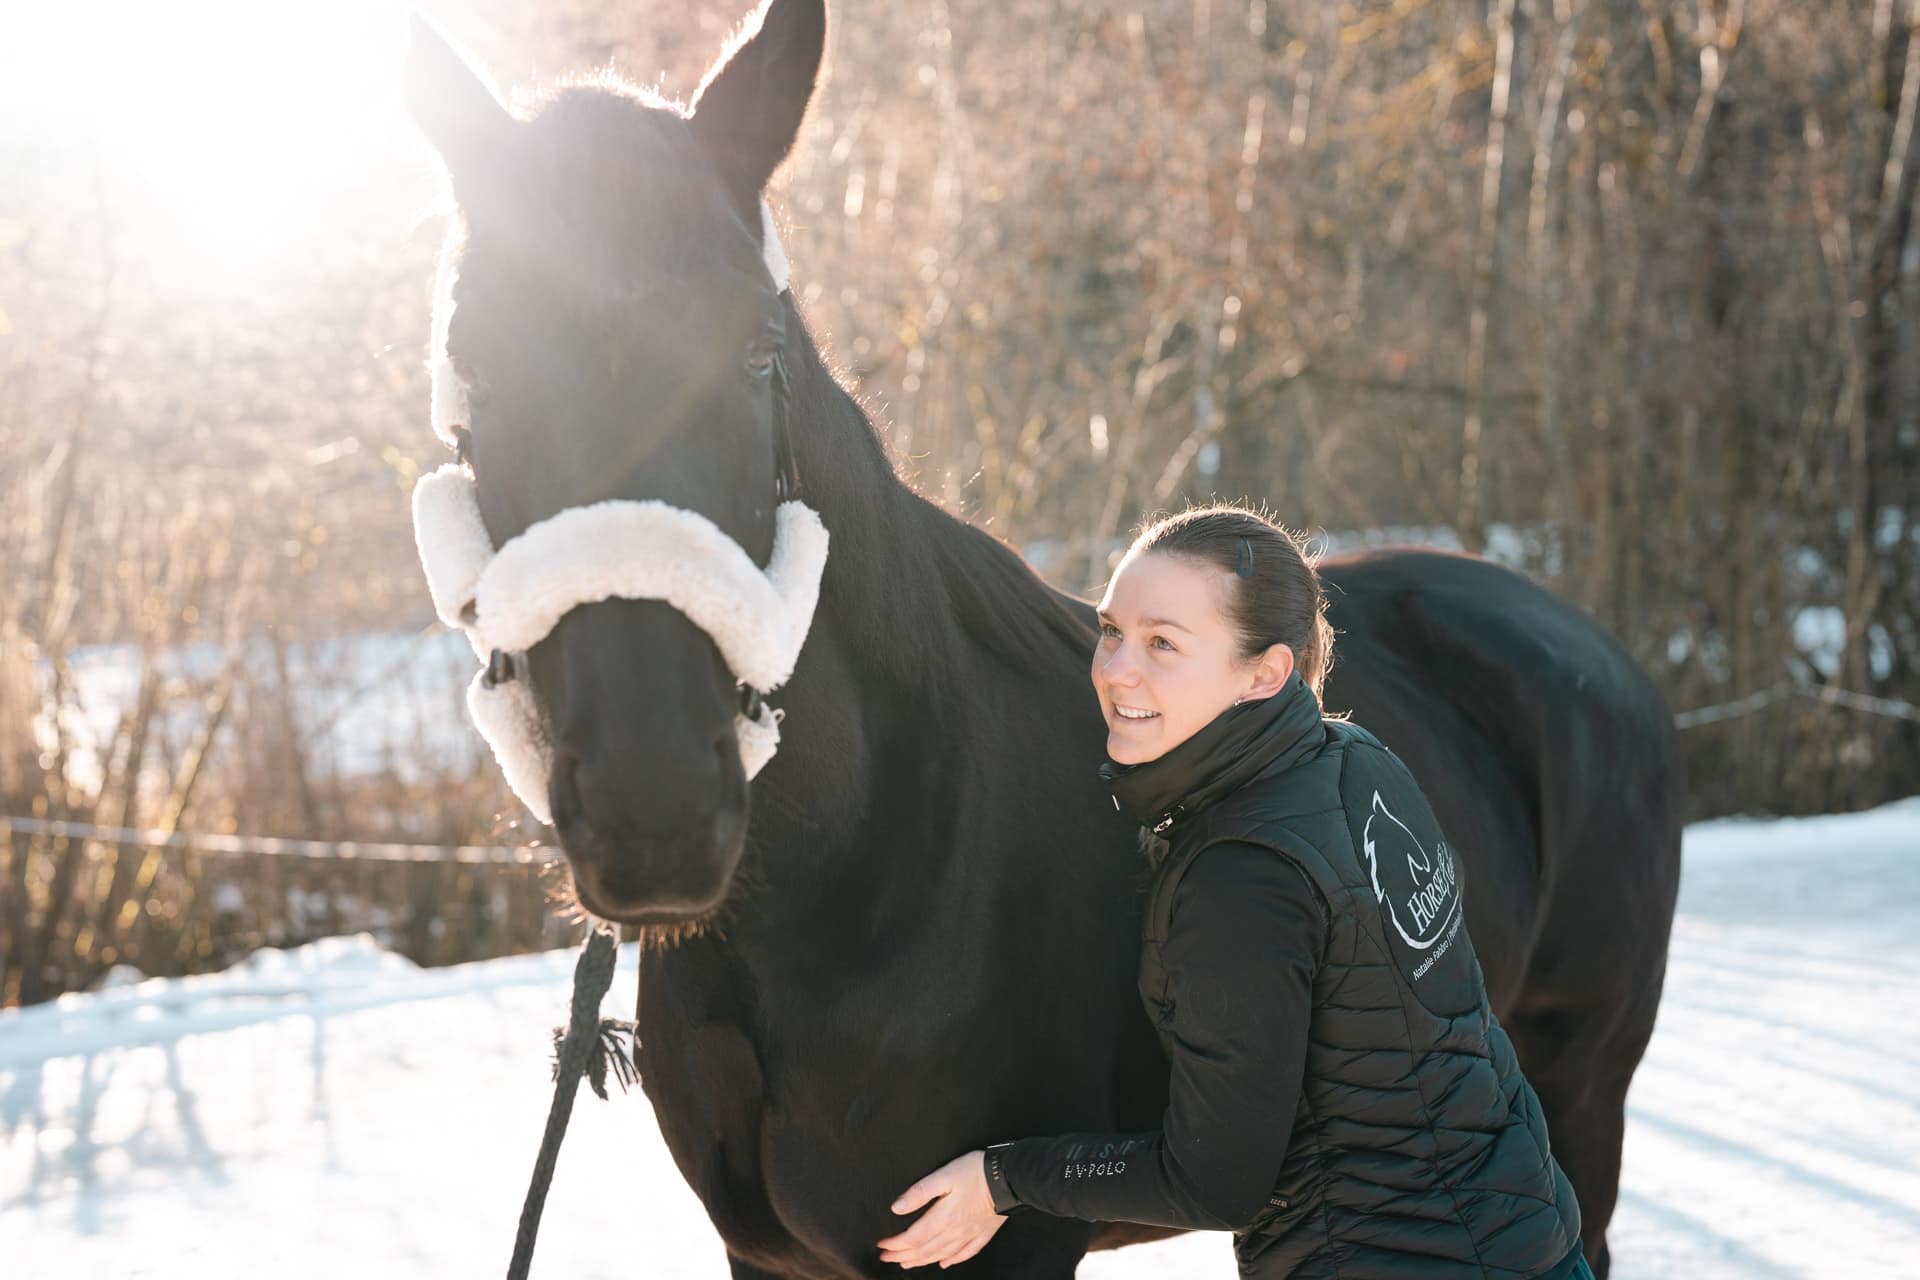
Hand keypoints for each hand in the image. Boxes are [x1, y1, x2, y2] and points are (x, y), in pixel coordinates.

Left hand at [876, 1149, 1006, 1268]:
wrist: (1010, 1178)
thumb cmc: (976, 1173)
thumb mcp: (943, 1176)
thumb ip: (919, 1192)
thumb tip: (897, 1207)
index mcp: (943, 1218)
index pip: (913, 1237)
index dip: (895, 1244)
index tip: (881, 1245)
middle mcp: (954, 1231)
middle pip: (924, 1250)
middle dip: (902, 1255)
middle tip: (886, 1258)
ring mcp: (969, 1234)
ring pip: (941, 1254)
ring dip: (921, 1260)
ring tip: (907, 1263)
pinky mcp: (982, 1233)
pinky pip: (965, 1253)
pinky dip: (952, 1260)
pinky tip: (944, 1263)